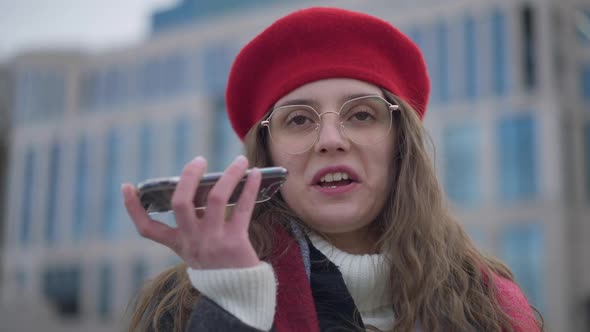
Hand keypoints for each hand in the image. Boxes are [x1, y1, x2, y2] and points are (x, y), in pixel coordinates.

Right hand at [122, 155, 262, 268]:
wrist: (238, 293)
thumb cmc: (217, 264)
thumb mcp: (196, 248)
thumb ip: (193, 224)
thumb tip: (202, 185)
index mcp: (179, 243)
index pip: (147, 228)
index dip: (134, 208)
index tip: (126, 187)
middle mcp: (192, 241)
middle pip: (181, 204)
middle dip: (188, 177)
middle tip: (199, 160)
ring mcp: (213, 241)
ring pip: (215, 199)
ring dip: (229, 175)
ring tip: (239, 161)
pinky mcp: (235, 242)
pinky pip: (243, 209)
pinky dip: (250, 188)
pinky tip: (255, 174)